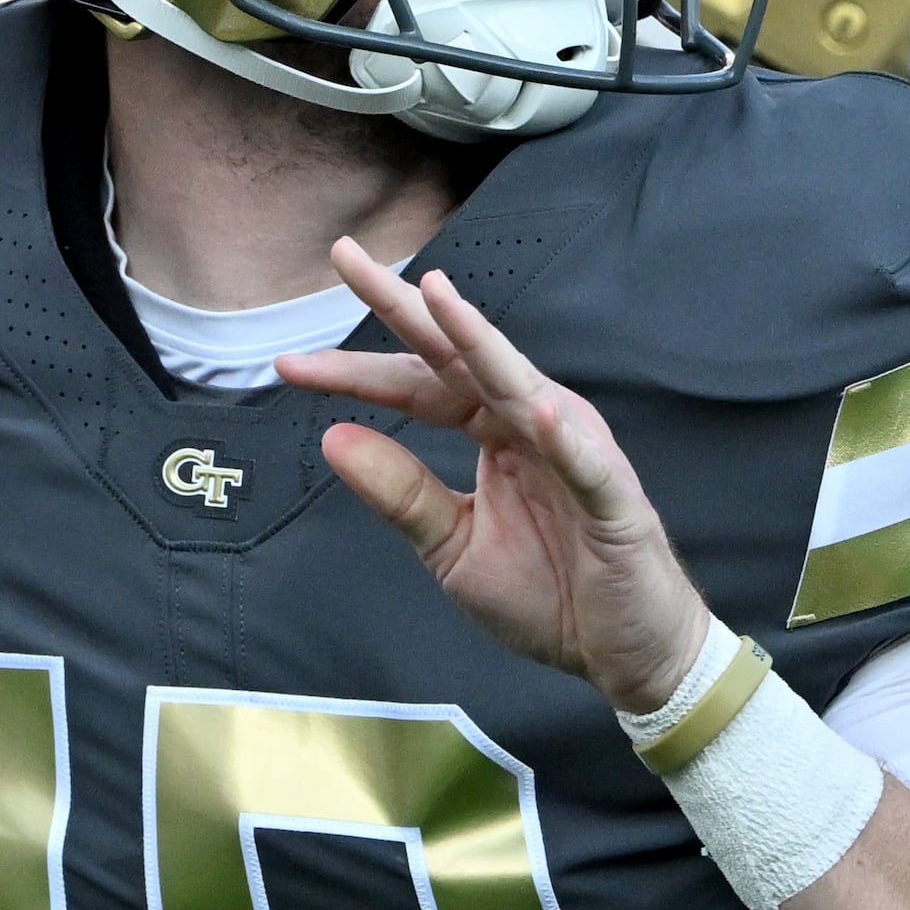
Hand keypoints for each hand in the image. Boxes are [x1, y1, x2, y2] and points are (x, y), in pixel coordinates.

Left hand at [274, 242, 711, 712]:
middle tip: (346, 257)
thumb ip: (399, 492)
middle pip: (458, 354)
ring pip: (518, 385)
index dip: (353, 371)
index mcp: (493, 430)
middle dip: (403, 303)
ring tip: (437, 298)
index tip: (287, 363)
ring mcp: (576, 453)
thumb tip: (332, 439)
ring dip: (478, 340)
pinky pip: (586, 466)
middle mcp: (531, 423)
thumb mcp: (450, 546)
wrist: (622, 652)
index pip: (415, 384)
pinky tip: (540, 413)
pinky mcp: (614, 500)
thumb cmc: (549, 594)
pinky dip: (566, 441)